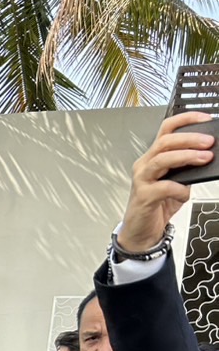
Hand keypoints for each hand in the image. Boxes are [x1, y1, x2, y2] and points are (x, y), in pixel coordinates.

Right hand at [121, 112, 213, 252]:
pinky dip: (179, 189)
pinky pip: (164, 187)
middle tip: (209, 142)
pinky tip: (184, 194)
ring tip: (205, 158)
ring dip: (186, 156)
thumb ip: (188, 168)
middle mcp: (145, 165)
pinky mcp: (143, 196)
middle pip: (165, 141)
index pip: (166, 129)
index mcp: (153, 157)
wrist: (141, 231)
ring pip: (162, 159)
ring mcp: (142, 180)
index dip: (185, 120)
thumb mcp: (178, 181)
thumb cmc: (158, 205)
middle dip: (190, 139)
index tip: (205, 119)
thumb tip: (207, 154)